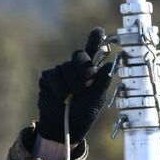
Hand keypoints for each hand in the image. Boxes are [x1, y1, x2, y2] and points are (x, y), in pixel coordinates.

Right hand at [36, 28, 114, 144]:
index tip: (98, 30)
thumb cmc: (83, 114)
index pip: (93, 52)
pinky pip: (54, 75)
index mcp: (90, 72)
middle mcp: (75, 69)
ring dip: (72, 84)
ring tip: (72, 97)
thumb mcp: (97, 98)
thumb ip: (102, 81)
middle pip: (79, 55)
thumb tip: (111, 63)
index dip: (94, 40)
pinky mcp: (48, 78)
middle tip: (87, 82)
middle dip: (84, 67)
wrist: (65, 128)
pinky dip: (59, 88)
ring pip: (66, 67)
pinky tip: (60, 97)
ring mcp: (61, 72)